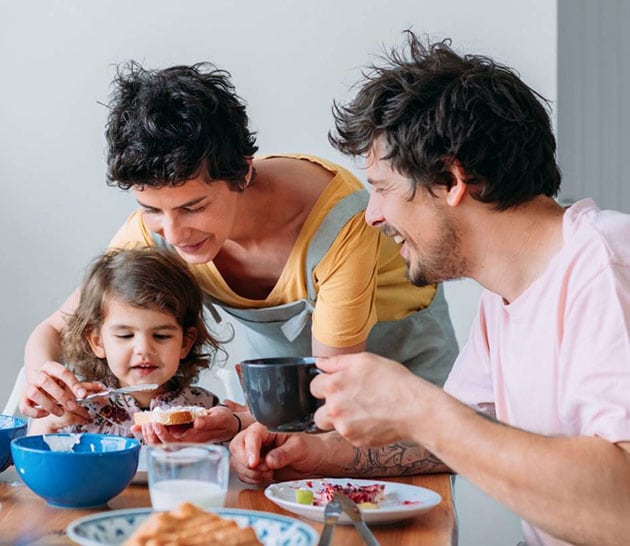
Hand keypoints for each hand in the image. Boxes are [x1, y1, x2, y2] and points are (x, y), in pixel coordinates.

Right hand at [20, 361, 99, 418]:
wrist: (38, 379)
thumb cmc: (57, 382)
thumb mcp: (70, 381)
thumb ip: (85, 386)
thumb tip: (103, 389)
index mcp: (51, 367)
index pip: (63, 372)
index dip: (73, 384)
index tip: (83, 395)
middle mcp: (38, 374)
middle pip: (46, 381)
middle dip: (61, 395)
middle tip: (73, 405)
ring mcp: (28, 386)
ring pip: (33, 392)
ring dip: (48, 404)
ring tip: (60, 411)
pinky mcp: (22, 398)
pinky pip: (24, 406)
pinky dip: (35, 411)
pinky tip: (45, 413)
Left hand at [131, 405, 242, 444]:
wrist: (227, 424)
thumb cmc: (224, 422)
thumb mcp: (220, 418)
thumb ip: (209, 421)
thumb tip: (197, 423)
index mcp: (193, 440)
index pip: (173, 443)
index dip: (162, 435)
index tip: (155, 423)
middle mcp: (184, 442)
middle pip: (162, 445)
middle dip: (151, 435)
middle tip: (146, 422)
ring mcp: (180, 438)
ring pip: (159, 441)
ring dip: (148, 434)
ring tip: (142, 423)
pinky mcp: (178, 432)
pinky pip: (162, 434)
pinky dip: (150, 430)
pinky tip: (141, 425)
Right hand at [229, 423, 327, 484]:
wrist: (313, 461)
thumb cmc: (309, 448)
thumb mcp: (300, 448)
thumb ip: (284, 453)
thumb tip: (269, 460)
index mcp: (268, 428)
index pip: (251, 434)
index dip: (250, 449)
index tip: (255, 462)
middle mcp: (258, 438)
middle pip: (237, 447)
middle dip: (247, 462)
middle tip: (264, 469)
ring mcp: (255, 452)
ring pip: (237, 462)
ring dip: (250, 473)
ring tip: (269, 473)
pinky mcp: (254, 466)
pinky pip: (243, 473)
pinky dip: (252, 479)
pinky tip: (266, 477)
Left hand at [311, 352, 435, 446]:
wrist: (414, 408)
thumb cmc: (394, 381)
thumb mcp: (365, 360)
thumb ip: (337, 362)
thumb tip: (320, 363)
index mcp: (334, 385)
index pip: (314, 386)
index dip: (325, 384)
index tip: (335, 386)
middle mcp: (334, 408)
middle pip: (317, 410)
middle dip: (329, 406)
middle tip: (349, 401)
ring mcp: (344, 427)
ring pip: (330, 425)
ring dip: (339, 420)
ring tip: (360, 412)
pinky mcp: (355, 441)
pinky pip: (348, 436)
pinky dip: (356, 429)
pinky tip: (371, 420)